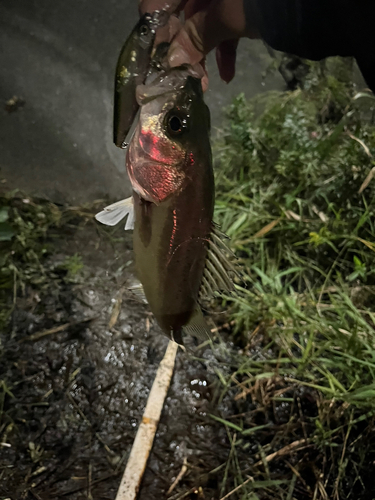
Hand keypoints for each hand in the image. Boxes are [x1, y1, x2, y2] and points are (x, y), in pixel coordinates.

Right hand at [139, 0, 258, 90]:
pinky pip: (225, 25)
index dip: (154, 32)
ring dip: (203, 55)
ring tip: (204, 85)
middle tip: (183, 79)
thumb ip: (196, 37)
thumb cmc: (261, 0)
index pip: (156, 3)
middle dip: (183, 50)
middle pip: (181, 15)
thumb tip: (172, 60)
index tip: (155, 61)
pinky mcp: (240, 7)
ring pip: (203, 23)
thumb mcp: (226, 18)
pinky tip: (227, 75)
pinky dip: (225, 49)